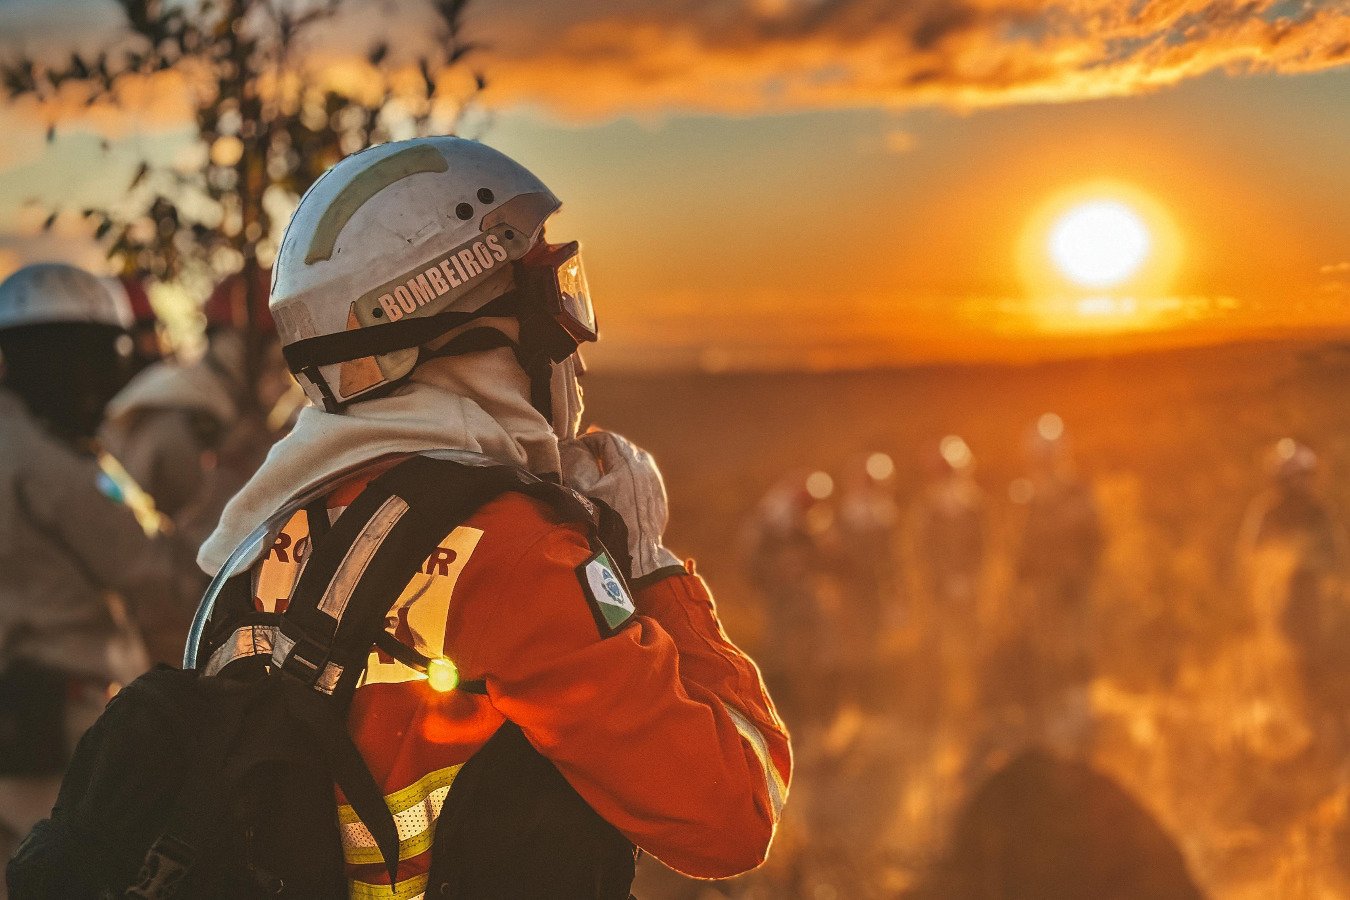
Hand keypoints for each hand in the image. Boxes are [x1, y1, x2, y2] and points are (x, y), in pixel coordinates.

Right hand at [559, 430, 681, 579]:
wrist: (634, 555)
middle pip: (622, 448)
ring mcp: (655, 483)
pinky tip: (616, 491)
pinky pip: (643, 478)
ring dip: (616, 463)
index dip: (588, 441)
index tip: (575, 448)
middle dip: (602, 451)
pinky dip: (629, 478)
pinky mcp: (658, 498)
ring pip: (634, 462)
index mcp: (628, 462)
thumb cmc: (605, 523)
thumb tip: (571, 447)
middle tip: (585, 458)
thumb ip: (576, 464)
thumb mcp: (582, 491)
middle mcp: (646, 468)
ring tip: (599, 473)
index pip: (606, 439)